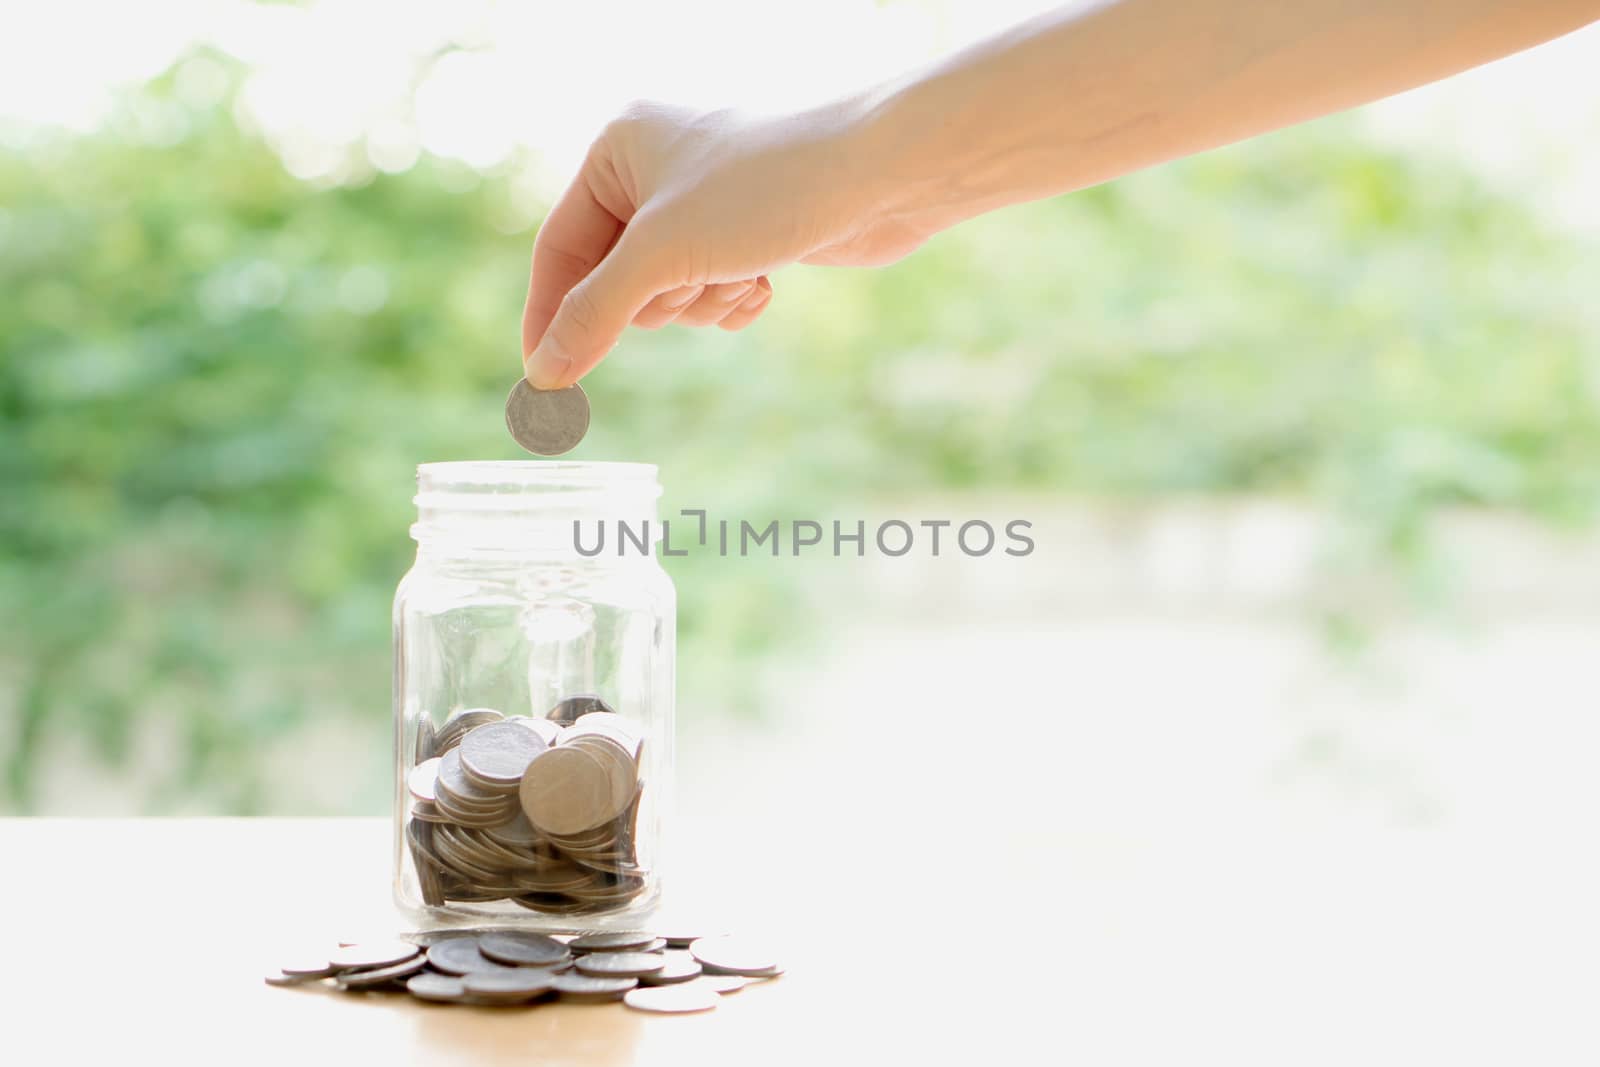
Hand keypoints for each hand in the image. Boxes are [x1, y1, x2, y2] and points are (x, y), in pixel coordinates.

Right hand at [521, 99, 929, 387]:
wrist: (881, 173)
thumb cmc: (766, 190)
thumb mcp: (662, 255)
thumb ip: (594, 315)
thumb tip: (543, 373)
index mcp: (617, 149)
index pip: (558, 247)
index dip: (550, 315)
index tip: (542, 378)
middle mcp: (655, 168)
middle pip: (614, 279)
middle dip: (659, 299)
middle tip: (692, 282)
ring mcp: (705, 202)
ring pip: (668, 293)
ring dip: (703, 300)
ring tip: (741, 271)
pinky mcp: (750, 231)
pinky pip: (713, 291)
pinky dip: (734, 299)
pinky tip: (765, 281)